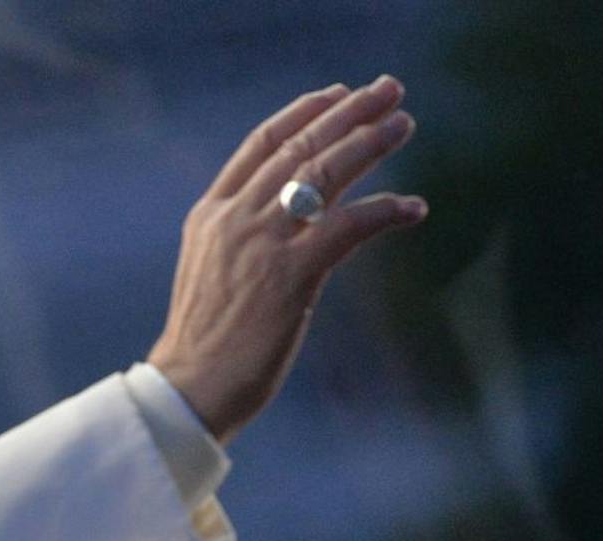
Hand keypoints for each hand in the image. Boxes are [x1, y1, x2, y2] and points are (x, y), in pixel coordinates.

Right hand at [146, 75, 426, 443]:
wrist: (190, 386)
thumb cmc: (204, 342)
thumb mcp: (211, 272)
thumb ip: (240, 239)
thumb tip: (285, 223)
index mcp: (210, 216)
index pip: (260, 145)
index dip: (303, 114)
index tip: (337, 94)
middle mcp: (235, 219)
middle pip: (298, 149)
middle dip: (349, 113)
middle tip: (389, 92)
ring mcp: (262, 245)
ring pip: (323, 174)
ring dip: (370, 144)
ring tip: (404, 125)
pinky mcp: (291, 276)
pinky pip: (349, 226)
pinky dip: (385, 211)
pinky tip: (412, 208)